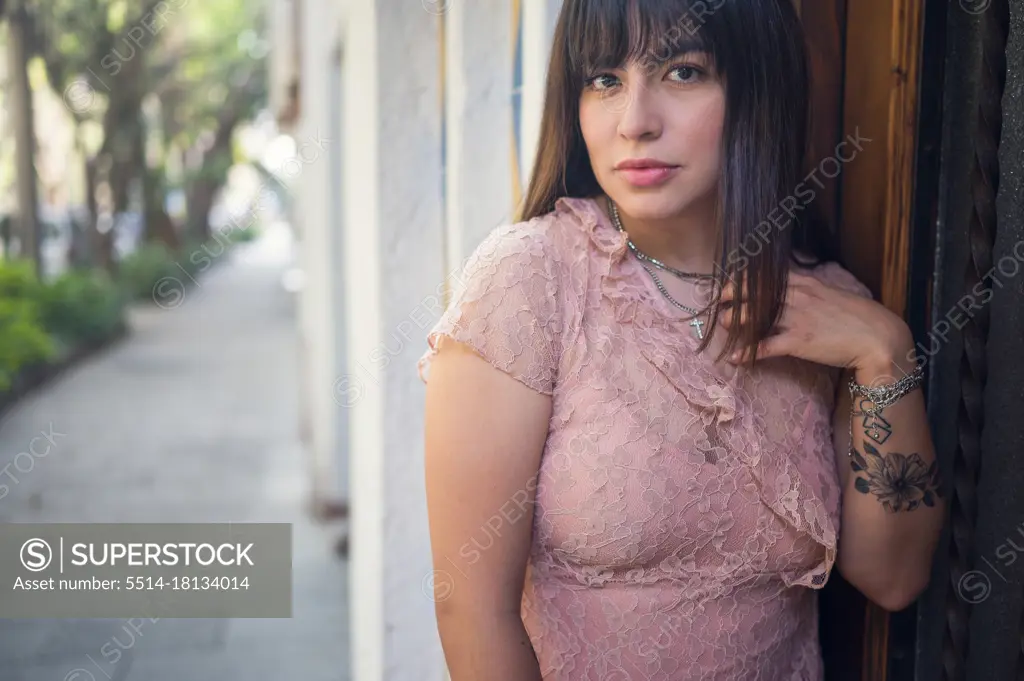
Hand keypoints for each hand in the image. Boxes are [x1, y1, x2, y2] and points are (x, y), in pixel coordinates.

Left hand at [717, 271, 912, 372]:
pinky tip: (736, 359)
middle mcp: (797, 297)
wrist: (877, 337)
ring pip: (754, 316)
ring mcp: (796, 319)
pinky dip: (748, 353)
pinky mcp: (798, 342)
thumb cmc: (856, 317)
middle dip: (731, 297)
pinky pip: (765, 347)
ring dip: (735, 321)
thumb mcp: (830, 294)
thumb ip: (809, 289)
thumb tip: (792, 288)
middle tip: (719, 304)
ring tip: (724, 326)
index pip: (766, 276)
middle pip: (754, 293)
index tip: (730, 285)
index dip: (742, 280)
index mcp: (804, 284)